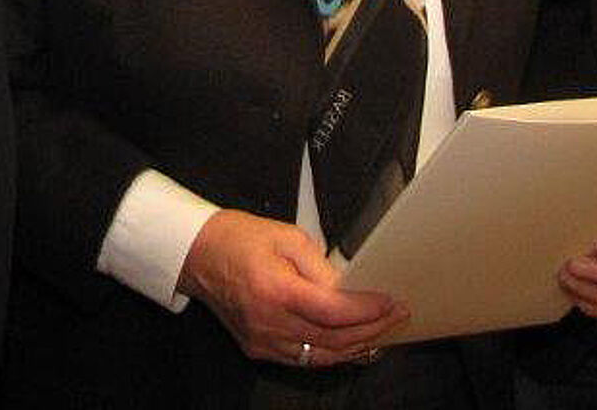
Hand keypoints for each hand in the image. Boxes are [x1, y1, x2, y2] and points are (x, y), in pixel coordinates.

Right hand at [177, 209, 408, 366]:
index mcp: (276, 291)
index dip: (368, 311)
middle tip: (397, 316)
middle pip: (333, 339)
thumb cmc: (239, 238)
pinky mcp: (259, 348)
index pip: (333, 312)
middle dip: (372, 329)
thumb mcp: (287, 237)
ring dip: (356, 346)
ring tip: (383, 331)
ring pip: (321, 356)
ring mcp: (264, 341)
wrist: (198, 254)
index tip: (392, 302)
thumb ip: (321, 266)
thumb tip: (349, 288)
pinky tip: (351, 344)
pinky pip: (304, 360)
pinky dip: (332, 354)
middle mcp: (269, 323)